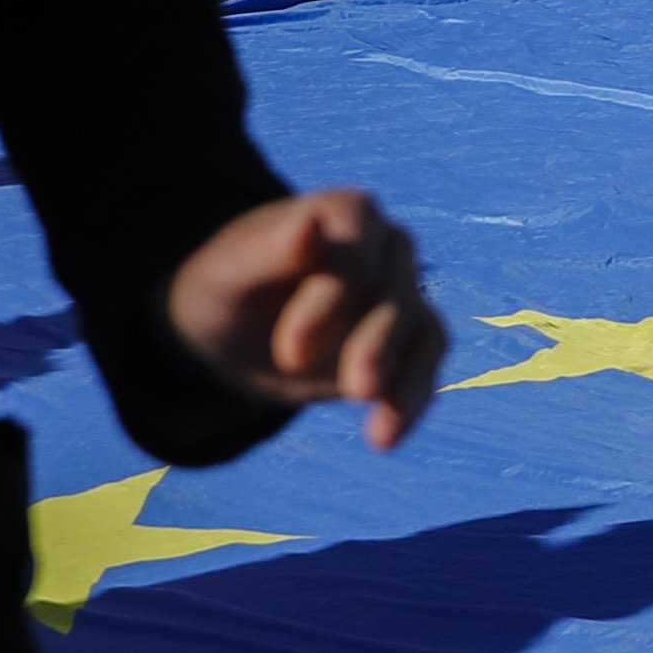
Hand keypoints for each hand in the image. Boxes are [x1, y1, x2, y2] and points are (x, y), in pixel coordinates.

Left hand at [167, 186, 442, 451]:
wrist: (229, 335)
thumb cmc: (226, 290)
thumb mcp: (230, 272)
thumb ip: (271, 248)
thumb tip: (312, 223)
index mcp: (341, 214)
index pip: (359, 242)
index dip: (333, 297)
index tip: (290, 353)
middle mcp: (383, 247)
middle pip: (397, 290)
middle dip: (375, 343)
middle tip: (350, 392)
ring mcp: (401, 293)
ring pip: (422, 329)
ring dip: (404, 379)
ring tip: (376, 436)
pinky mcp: (409, 341)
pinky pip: (426, 367)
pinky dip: (410, 404)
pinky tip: (383, 438)